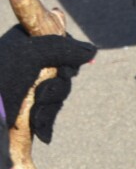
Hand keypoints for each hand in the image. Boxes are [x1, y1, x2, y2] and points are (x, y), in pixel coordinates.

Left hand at [0, 25, 96, 142]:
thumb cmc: (2, 77)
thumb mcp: (33, 54)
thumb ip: (63, 47)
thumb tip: (93, 50)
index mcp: (26, 42)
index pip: (62, 43)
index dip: (68, 58)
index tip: (63, 69)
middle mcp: (29, 61)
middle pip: (64, 72)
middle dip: (56, 87)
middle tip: (41, 93)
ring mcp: (28, 85)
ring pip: (58, 94)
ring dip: (49, 106)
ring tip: (34, 113)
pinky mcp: (27, 108)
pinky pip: (48, 113)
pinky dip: (45, 121)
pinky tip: (38, 127)